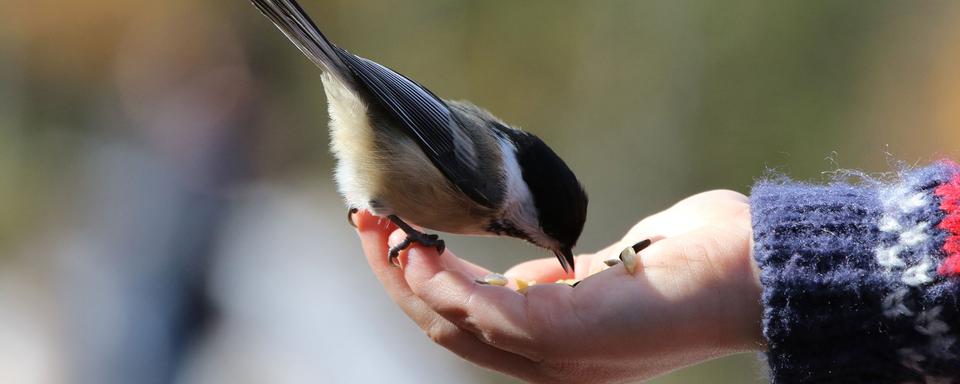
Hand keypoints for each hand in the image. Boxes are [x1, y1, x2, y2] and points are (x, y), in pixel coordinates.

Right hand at [355, 190, 762, 383]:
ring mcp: (554, 355)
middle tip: (366, 223)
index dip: (421, 284)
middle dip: (396, 278)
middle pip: (446, 329)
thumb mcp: (610, 270)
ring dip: (404, 275)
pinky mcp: (562, 334)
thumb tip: (517, 272)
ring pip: (451, 324)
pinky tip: (417, 244)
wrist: (758, 271)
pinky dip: (439, 280)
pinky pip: (479, 312)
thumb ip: (558, 278)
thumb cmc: (697, 260)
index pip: (469, 326)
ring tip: (377, 224)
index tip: (396, 235)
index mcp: (559, 350)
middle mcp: (549, 365)